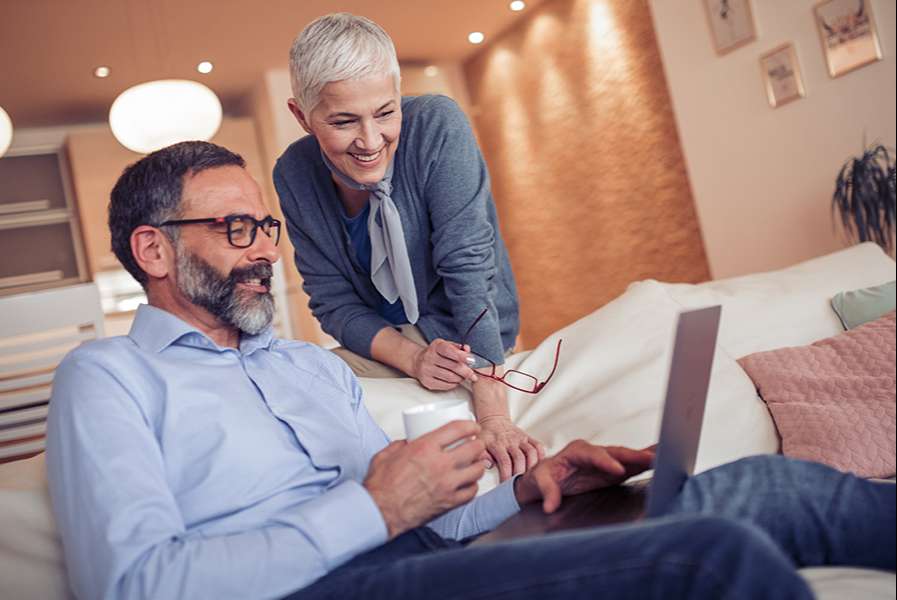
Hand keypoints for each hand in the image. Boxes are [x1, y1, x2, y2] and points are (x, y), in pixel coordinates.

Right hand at [363, 420, 485, 538]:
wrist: (380, 512)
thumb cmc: (381, 486)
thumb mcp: (386, 455)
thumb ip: (400, 445)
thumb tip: (408, 442)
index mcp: (425, 448)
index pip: (457, 429)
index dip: (470, 426)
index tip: (473, 427)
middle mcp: (440, 464)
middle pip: (473, 448)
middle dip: (478, 443)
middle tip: (476, 443)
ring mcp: (447, 484)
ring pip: (477, 470)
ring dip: (478, 464)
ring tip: (475, 463)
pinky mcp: (449, 502)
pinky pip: (472, 491)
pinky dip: (473, 486)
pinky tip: (468, 483)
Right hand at [411, 339, 478, 390]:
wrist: (418, 362)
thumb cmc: (436, 354)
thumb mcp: (446, 345)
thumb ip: (458, 348)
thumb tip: (467, 350)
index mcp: (436, 346)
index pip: (449, 351)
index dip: (462, 356)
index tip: (472, 360)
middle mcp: (429, 357)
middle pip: (453, 366)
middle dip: (466, 371)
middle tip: (472, 374)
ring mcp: (427, 371)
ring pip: (451, 377)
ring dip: (461, 378)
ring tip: (463, 376)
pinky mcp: (427, 382)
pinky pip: (446, 385)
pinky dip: (454, 384)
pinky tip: (455, 380)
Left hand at [478, 416, 544, 481]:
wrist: (494, 420)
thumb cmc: (486, 436)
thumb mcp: (479, 444)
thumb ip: (482, 455)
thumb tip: (488, 465)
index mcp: (497, 444)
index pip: (504, 462)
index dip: (506, 476)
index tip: (505, 486)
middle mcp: (510, 441)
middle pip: (519, 459)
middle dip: (520, 474)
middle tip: (518, 486)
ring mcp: (521, 438)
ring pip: (531, 453)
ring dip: (532, 467)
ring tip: (529, 479)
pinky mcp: (528, 437)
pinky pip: (539, 446)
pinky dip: (541, 457)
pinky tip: (538, 468)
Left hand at [514, 440, 654, 513]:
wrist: (546, 476)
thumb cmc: (543, 476)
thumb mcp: (540, 482)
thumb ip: (548, 492)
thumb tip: (550, 506)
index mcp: (576, 451)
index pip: (593, 454)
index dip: (606, 462)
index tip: (617, 471)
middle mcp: (594, 452)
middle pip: (615, 452)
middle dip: (633, 456)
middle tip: (652, 459)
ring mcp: (605, 460)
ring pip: (627, 456)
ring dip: (644, 457)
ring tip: (665, 454)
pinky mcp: (613, 470)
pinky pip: (631, 464)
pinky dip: (645, 462)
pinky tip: (662, 460)